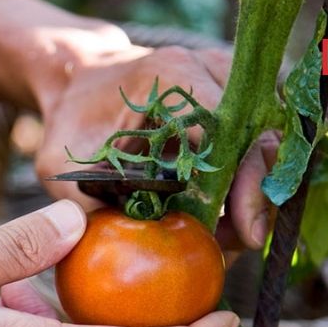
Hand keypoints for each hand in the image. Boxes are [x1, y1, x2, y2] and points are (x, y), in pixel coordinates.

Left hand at [35, 44, 277, 249]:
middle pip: (257, 134)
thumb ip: (90, 207)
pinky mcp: (228, 102)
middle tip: (243, 242)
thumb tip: (127, 256)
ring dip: (253, 192)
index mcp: (170, 75)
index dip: (240, 180)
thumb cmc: (71, 123)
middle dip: (255, 195)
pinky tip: (229, 219)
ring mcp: (223, 83)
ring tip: (234, 237)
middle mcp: (207, 70)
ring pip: (263, 141)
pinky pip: (253, 143)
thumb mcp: (64, 165)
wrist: (78, 85)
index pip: (226, 127)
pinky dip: (245, 182)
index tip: (241, 228)